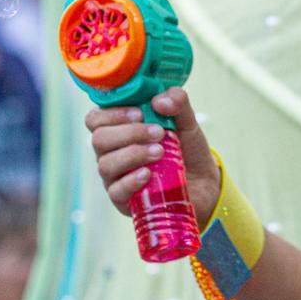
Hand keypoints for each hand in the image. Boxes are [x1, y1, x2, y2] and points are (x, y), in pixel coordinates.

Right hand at [85, 87, 221, 227]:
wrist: (204, 182)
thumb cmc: (187, 149)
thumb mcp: (187, 122)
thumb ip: (178, 103)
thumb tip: (160, 100)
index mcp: (119, 130)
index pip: (96, 119)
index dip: (112, 113)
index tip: (140, 112)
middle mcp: (111, 152)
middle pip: (99, 139)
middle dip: (130, 133)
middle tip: (158, 132)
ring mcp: (115, 177)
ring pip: (106, 164)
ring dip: (133, 154)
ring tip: (160, 152)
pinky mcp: (123, 199)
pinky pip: (116, 190)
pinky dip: (131, 180)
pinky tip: (148, 174)